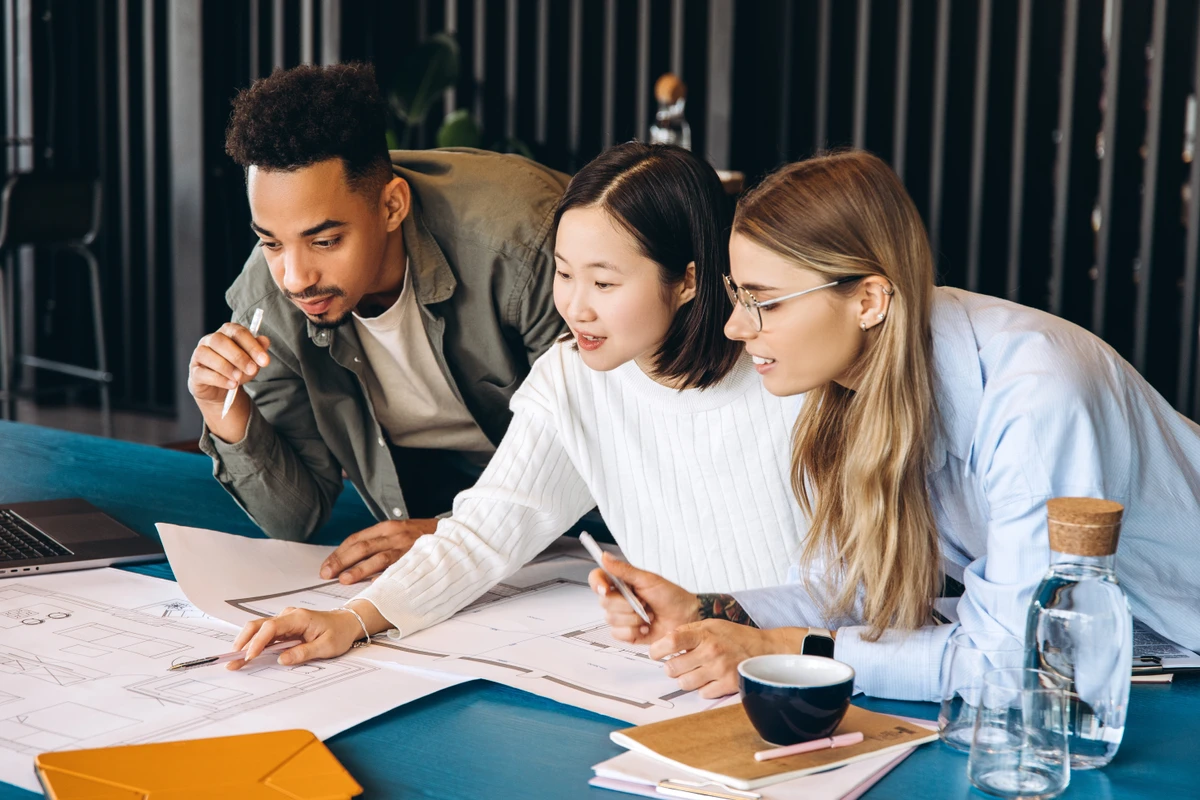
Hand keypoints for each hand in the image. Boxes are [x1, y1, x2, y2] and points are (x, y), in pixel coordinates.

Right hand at [188, 321, 270, 406]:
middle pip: (220, 341)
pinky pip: (202, 373)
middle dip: (239, 356)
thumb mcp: (252, 361)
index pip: (238, 332)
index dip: (252, 346)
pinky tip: (232, 384)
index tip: (265, 361)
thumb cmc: (238, 369)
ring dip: (226, 367)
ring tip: (239, 378)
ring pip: (208, 355)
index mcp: (227, 332)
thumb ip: (258, 351)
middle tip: (253, 370)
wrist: (223, 389)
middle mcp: (210, 340)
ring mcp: (199, 355)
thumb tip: (265, 341)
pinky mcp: (194, 372)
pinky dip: (218, 379)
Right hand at [226, 605, 364, 669]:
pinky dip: (254, 644)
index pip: (272, 627)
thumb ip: (304, 653)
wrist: (347, 623)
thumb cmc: (339, 632)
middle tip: (233, 660)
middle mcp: (289, 616)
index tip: (250, 656)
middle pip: (258, 625)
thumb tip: (281, 660)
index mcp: (299, 618)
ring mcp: (285, 621)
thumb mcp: (326, 646)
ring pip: (258, 629)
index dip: (258, 641)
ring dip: (246, 644)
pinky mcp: (284, 627)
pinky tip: (247, 655)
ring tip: (236, 661)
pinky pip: (265, 634)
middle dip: (243, 642)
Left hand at [320, 518, 438, 583]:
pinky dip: (386, 576)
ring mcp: (407, 547)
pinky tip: (375, 585)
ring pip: (379, 557)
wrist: (456, 535)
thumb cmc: (424, 538)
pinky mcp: (419, 558)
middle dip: (342, 561)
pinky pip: (400, 568)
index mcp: (388, 528)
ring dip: (360, 569)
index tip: (326, 567)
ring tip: (345, 579)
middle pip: (362, 547)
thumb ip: (379, 543)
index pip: (356, 539)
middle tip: (327, 574)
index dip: (339, 553)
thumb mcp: (399, 533)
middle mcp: (395, 535)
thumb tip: (353, 560)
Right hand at [588, 552, 698, 644]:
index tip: (605, 589)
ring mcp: (622, 617)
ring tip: (648, 615)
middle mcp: (619, 599)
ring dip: (633, 619)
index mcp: (621, 583)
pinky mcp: (626, 633)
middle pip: (604, 603)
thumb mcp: (648, 579)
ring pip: (611, 619)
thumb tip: (605, 557)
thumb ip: (624, 570)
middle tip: (643, 602)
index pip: (597, 579)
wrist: (685, 617)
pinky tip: (645, 627)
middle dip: (626, 605)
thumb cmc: (672, 596)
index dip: (597, 583)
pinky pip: (618, 634)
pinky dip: (634, 631)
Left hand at [649, 620, 806, 698]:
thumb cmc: (735, 637)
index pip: (672, 641)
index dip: (657, 649)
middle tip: (678, 664)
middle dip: (671, 668)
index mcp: (704, 634)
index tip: (655, 653)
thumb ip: (689, 631)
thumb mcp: (711, 625)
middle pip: (673, 668)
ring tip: (695, 671)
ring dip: (686, 679)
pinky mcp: (728, 685)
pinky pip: (703, 693)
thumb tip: (665, 640)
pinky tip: (710, 679)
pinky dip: (704, 688)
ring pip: (685, 684)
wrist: (765, 649)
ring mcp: (719, 670)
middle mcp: (711, 652)